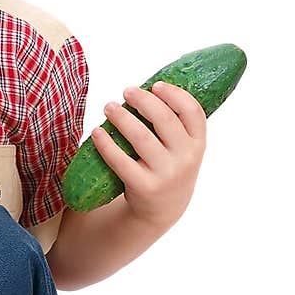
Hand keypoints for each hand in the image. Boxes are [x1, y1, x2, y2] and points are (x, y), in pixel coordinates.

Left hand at [90, 81, 206, 232]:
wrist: (161, 209)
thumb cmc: (167, 166)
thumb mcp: (181, 148)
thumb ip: (174, 124)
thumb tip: (147, 87)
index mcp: (197, 144)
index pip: (193, 112)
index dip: (174, 95)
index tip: (155, 85)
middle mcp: (186, 158)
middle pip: (164, 119)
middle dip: (142, 100)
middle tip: (126, 92)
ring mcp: (166, 174)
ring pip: (141, 137)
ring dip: (121, 117)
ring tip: (109, 107)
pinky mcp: (144, 187)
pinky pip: (121, 160)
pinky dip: (106, 143)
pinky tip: (97, 132)